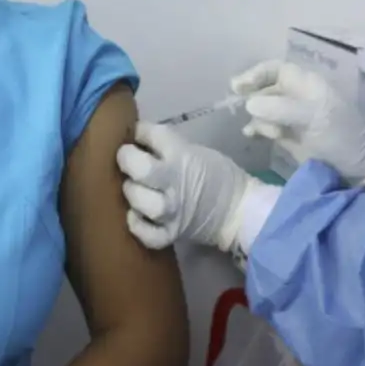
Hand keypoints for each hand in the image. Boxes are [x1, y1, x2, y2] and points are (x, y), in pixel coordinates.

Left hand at [117, 123, 254, 252]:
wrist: (237, 210)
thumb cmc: (216, 175)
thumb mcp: (196, 152)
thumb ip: (168, 148)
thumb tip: (138, 142)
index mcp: (183, 156)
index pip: (152, 135)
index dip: (139, 131)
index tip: (137, 134)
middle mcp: (175, 182)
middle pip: (141, 170)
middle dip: (127, 160)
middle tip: (128, 159)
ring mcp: (172, 211)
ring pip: (141, 202)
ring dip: (132, 193)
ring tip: (134, 188)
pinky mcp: (172, 234)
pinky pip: (148, 234)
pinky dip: (138, 226)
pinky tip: (136, 216)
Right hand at [232, 61, 364, 188]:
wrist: (360, 166)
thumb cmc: (342, 136)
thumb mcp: (314, 118)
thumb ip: (281, 109)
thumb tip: (249, 104)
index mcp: (306, 85)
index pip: (275, 70)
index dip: (256, 74)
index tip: (238, 86)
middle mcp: (297, 98)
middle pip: (265, 89)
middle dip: (253, 98)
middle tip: (241, 109)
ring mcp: (292, 118)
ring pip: (263, 109)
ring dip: (259, 118)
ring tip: (270, 133)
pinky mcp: (289, 137)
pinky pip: (265, 127)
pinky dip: (256, 129)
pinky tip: (251, 135)